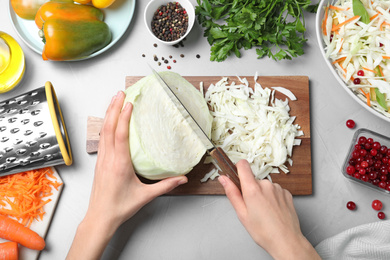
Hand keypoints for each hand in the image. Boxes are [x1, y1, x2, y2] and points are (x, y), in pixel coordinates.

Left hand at [67, 91, 186, 258]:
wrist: (100, 218)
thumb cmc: (119, 207)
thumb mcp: (145, 196)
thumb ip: (165, 185)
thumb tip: (182, 178)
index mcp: (119, 165)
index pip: (120, 136)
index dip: (123, 118)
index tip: (128, 104)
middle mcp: (108, 159)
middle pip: (108, 128)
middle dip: (113, 108)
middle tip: (120, 94)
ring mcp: (101, 160)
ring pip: (103, 132)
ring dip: (108, 115)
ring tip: (114, 101)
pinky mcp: (99, 163)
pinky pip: (102, 140)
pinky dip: (106, 126)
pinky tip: (108, 122)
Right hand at [218, 160, 319, 259]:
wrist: (286, 241)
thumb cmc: (263, 232)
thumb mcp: (242, 214)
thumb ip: (231, 193)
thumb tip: (223, 179)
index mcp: (252, 189)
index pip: (243, 165)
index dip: (238, 169)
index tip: (237, 177)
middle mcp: (266, 185)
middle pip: (253, 180)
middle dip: (250, 190)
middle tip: (252, 208)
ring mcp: (278, 188)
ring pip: (264, 186)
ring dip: (262, 195)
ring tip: (265, 212)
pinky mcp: (286, 193)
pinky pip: (275, 191)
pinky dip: (272, 198)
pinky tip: (273, 211)